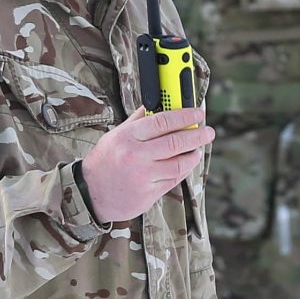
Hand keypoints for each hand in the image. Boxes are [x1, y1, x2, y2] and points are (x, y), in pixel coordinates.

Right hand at [81, 110, 212, 222]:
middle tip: (208, 131)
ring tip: (198, 149)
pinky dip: (184, 170)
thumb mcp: (116, 135)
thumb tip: (157, 104)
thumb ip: (137, 121)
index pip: (163, 121)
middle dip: (197, 135)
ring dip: (193, 154)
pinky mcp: (149, 194)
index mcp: (128, 137)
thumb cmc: (104, 161)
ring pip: (179, 163)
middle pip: (176, 142)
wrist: (91, 193)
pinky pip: (174, 179)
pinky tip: (187, 163)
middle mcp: (137, 156)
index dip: (185, 116)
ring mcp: (144, 176)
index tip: (198, 113)